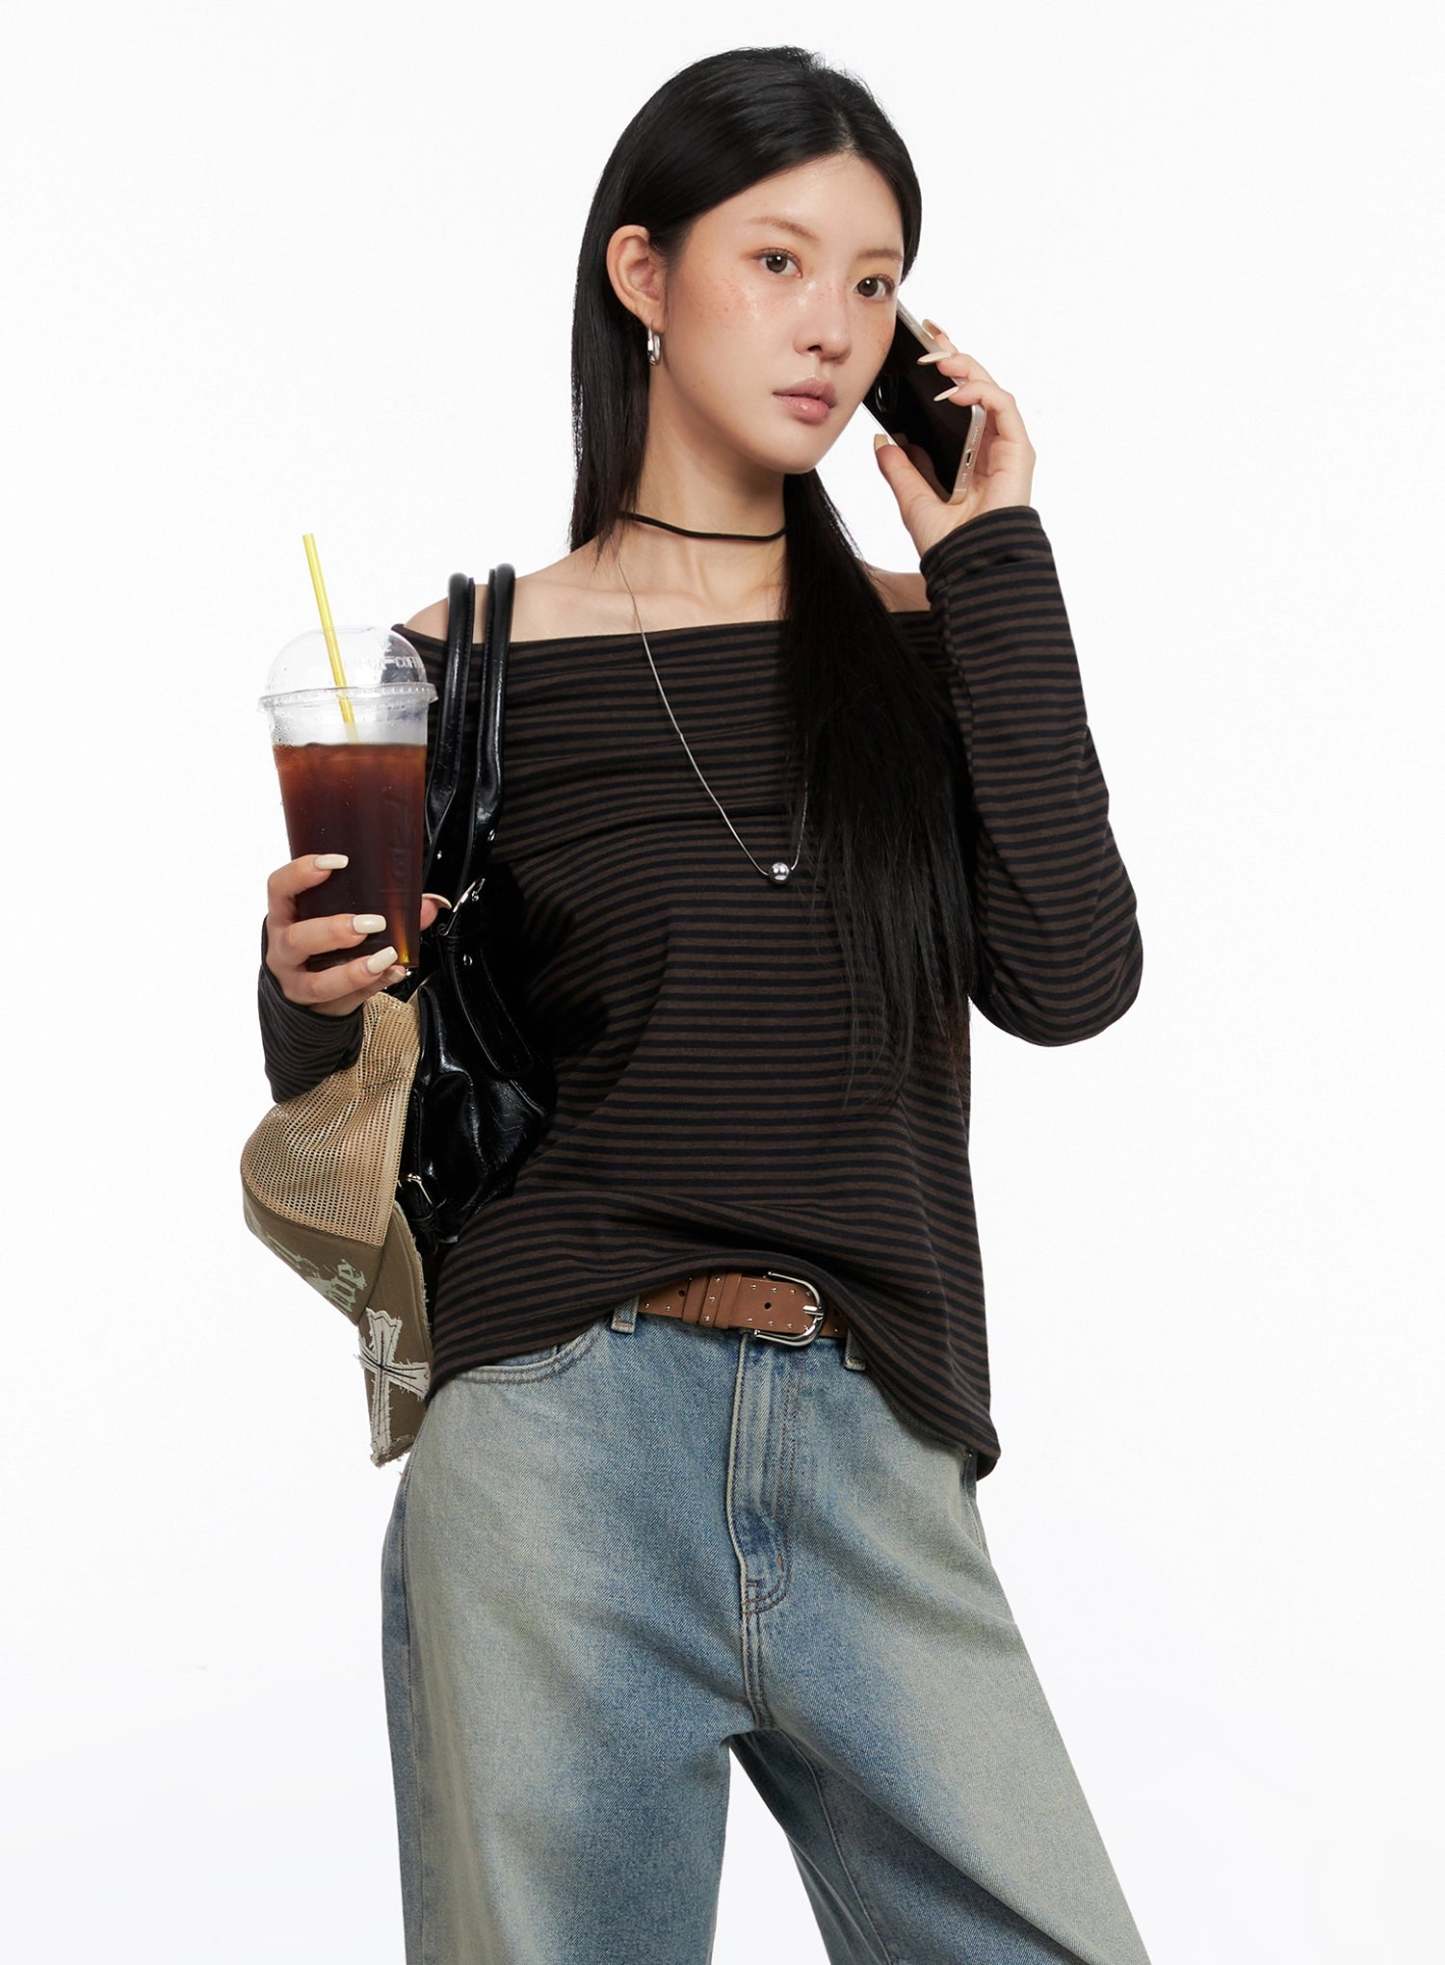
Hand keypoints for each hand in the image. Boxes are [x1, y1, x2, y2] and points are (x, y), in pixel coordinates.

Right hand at [264, 853, 451, 1016]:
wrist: (304, 990)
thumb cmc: (320, 943)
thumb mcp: (336, 917)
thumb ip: (380, 907)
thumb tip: (428, 903)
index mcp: (285, 915)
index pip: (280, 887)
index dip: (302, 873)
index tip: (336, 863)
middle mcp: (284, 948)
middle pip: (299, 938)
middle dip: (335, 930)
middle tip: (371, 922)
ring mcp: (296, 981)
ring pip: (317, 981)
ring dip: (354, 970)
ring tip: (384, 956)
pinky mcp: (318, 1005)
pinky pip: (346, 1000)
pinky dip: (373, 986)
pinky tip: (393, 973)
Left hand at [873, 322, 1036, 558]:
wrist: (968, 569)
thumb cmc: (949, 544)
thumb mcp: (911, 498)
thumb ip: (899, 468)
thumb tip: (883, 440)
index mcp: (968, 454)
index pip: (959, 400)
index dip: (946, 369)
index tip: (924, 347)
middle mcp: (990, 446)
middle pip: (976, 386)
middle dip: (955, 356)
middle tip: (931, 337)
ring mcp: (1006, 446)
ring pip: (991, 388)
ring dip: (965, 369)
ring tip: (939, 363)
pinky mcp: (1018, 450)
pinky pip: (1004, 406)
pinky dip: (980, 392)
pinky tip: (955, 392)